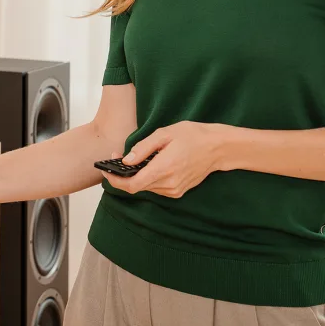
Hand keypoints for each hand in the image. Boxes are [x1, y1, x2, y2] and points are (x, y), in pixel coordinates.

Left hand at [99, 121, 224, 198]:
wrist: (218, 148)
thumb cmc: (192, 136)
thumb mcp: (165, 134)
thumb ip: (143, 148)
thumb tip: (126, 160)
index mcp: (163, 169)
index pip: (131, 185)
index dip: (115, 180)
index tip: (105, 170)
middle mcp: (168, 184)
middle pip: (136, 187)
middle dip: (122, 174)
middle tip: (116, 156)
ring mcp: (174, 190)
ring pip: (145, 187)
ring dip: (134, 176)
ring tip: (130, 159)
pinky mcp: (178, 191)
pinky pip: (155, 187)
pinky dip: (146, 178)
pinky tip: (146, 165)